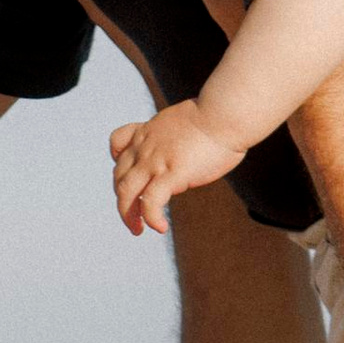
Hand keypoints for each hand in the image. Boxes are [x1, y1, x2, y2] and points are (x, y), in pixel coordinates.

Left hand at [108, 98, 245, 236]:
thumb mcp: (186, 121)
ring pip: (125, 192)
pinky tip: (161, 228)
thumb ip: (176, 137)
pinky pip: (151, 202)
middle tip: (133, 216)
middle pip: (119, 176)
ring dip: (127, 215)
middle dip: (122, 199)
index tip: (128, 175)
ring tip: (137, 229)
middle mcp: (145, 146)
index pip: (117, 145)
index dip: (118, 163)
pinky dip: (151, 218)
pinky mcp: (171, 174)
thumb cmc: (218, 116)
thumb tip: (185, 149)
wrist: (225, 112)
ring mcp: (155, 161)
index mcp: (149, 131)